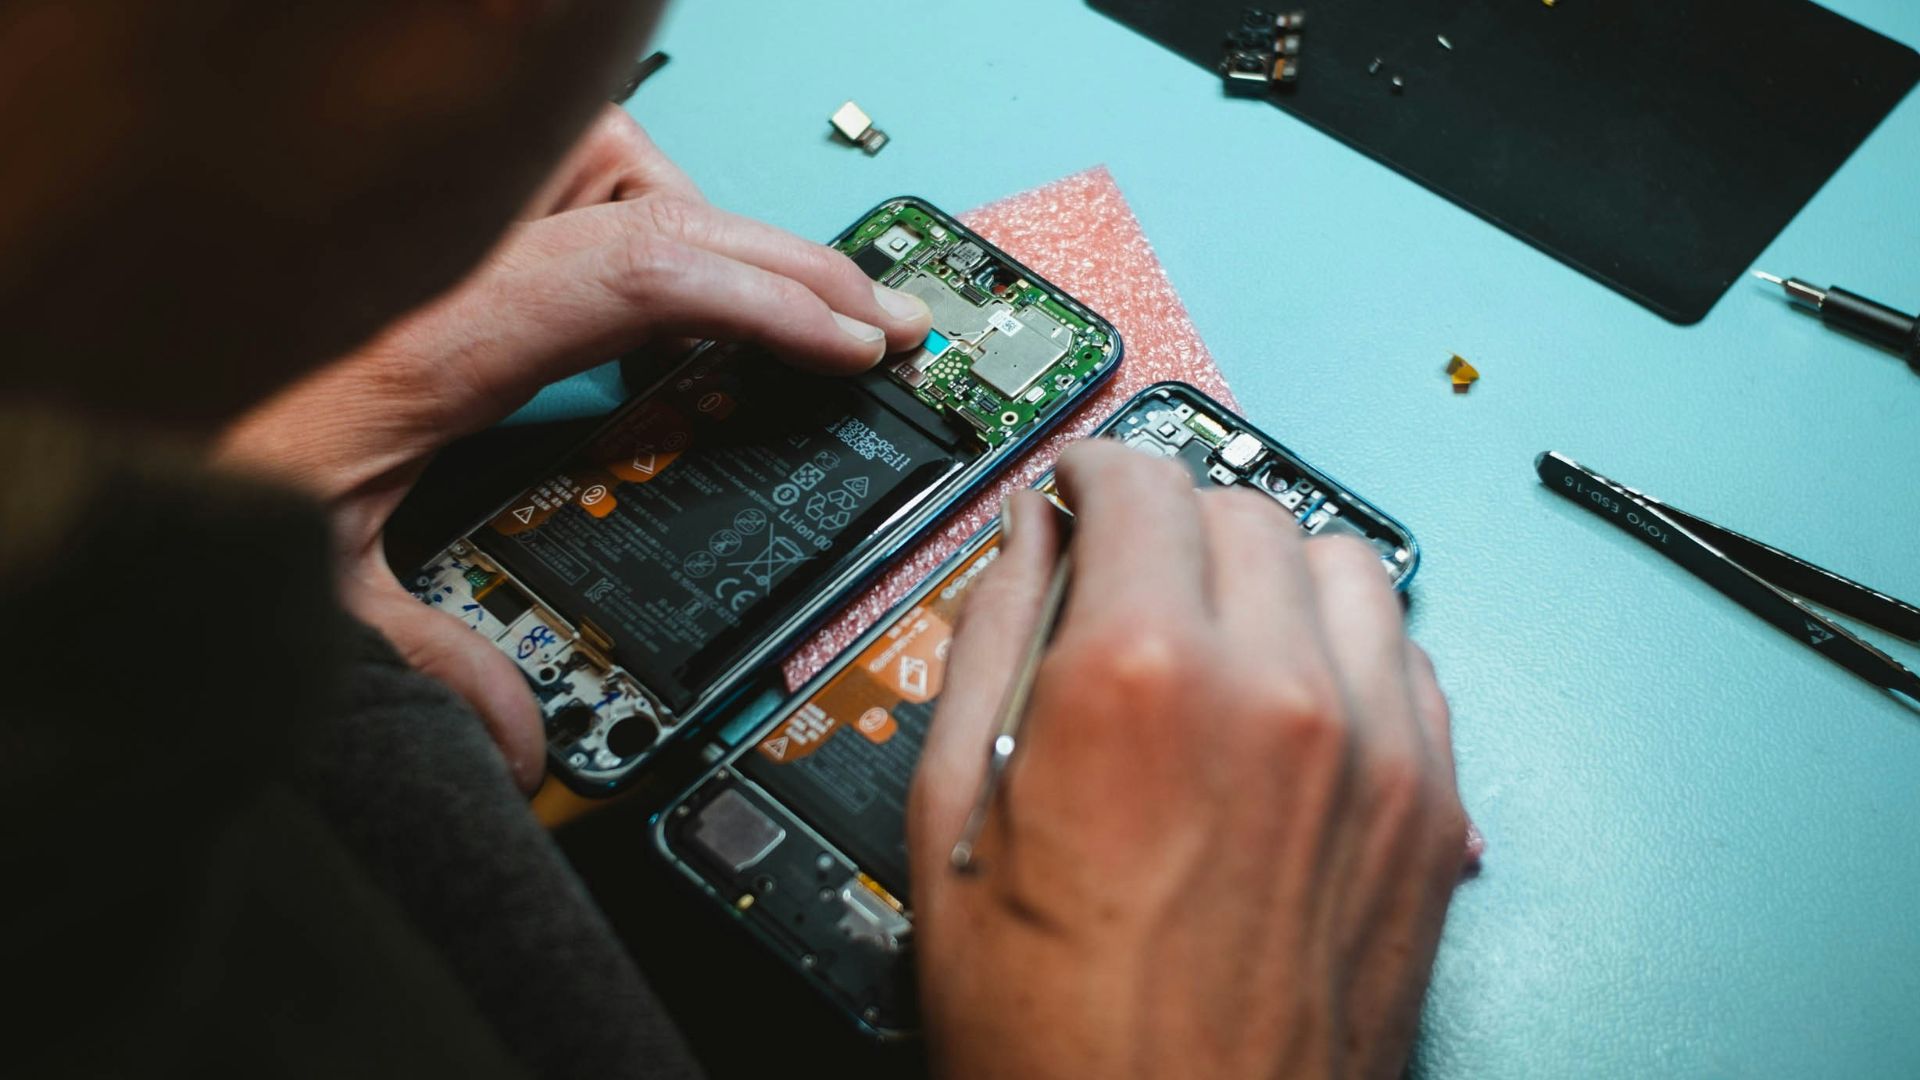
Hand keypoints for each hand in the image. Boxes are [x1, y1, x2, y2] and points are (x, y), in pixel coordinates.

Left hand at [219, 107, 931, 789]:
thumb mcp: (305, 584)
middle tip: (882, 318)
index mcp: (440, 338)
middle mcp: (452, 258)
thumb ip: (422, 660)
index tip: (856, 345)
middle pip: (658, 204)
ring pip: (616, 163)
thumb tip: (521, 742)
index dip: (768, 300)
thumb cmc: (181, 453)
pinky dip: (641, 215)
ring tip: (772, 300)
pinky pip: (573, 179)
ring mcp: (449, 230)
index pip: (640, 275)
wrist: (93, 394)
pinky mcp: (444, 231)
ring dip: (705, 220)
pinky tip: (661, 288)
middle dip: (792, 261)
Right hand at [910, 442, 1466, 1078]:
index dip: (1092, 473)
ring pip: (1342, 563)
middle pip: (1240, 508)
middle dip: (1171, 521)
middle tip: (1126, 575)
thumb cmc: (1060, 1039)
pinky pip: (1408, 656)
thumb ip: (990, 643)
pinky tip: (1289, 698)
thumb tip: (1023, 544)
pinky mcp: (1433, 810)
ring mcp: (1375, 749)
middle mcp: (1277, 691)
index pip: (1137, 482)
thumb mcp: (953, 824)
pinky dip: (1345, 646)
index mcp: (1139, 680)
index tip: (1079, 492)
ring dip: (1269, 569)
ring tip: (1214, 631)